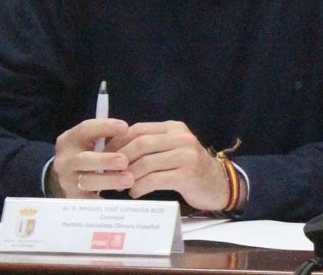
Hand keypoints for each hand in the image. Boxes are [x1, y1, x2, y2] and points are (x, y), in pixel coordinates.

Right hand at [49, 117, 131, 198]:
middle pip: (83, 159)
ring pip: (87, 181)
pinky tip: (120, 199)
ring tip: (129, 180)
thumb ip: (106, 135)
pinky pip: (89, 200)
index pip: (85, 129)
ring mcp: (67, 180)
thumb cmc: (87, 150)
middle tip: (124, 161)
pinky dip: (104, 200)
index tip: (125, 128)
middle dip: (105, 160)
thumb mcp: (91, 139)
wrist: (68, 174)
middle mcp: (65, 160)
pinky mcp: (73, 197)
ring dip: (109, 181)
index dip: (105, 127)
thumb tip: (129, 133)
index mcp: (70, 139)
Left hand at [110, 121, 242, 212]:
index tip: (104, 156)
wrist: (218, 184)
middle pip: (141, 144)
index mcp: (174, 128)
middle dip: (120, 159)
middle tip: (109, 173)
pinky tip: (135, 193)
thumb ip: (151, 146)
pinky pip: (154, 180)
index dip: (118, 142)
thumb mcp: (172, 149)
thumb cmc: (189, 168)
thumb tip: (114, 152)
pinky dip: (140, 188)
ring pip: (146, 163)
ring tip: (121, 185)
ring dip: (128, 177)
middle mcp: (181, 138)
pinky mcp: (187, 175)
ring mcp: (186, 156)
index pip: (139, 129)